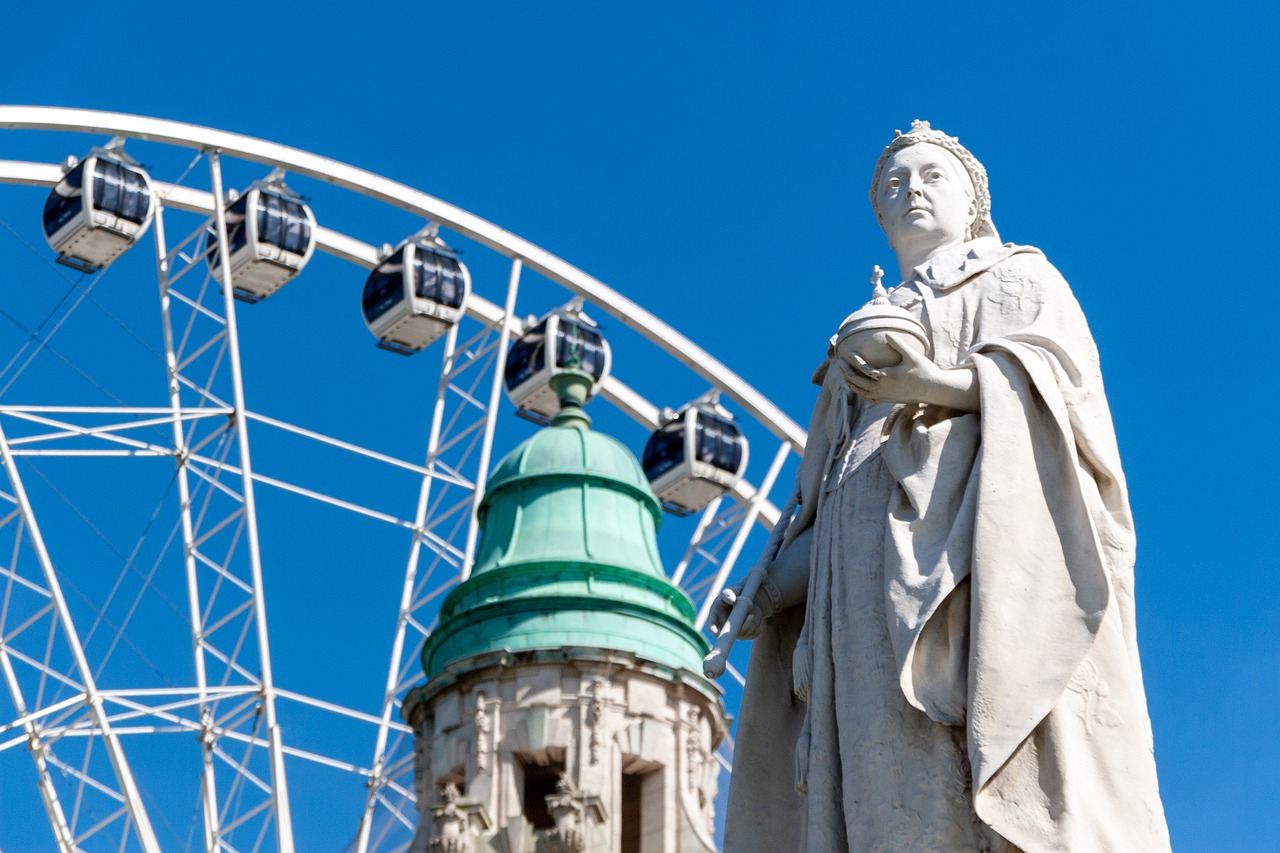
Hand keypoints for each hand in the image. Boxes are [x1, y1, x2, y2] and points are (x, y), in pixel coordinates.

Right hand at [709, 582, 764, 640]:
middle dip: (742, 626)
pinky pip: (751, 635)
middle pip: (729, 633)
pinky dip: (756, 629)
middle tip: (751, 616)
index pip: (711, 625)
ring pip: (742, 634)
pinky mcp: (745, 634)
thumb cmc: (737, 593)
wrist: (749, 598)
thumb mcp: (732, 591)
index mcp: (716, 614)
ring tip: (752, 615)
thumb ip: (729, 593)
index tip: (716, 633)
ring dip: (750, 625)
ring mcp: (734, 631)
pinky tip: (756, 623)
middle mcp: (724, 625)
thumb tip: (731, 599)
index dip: (712, 629)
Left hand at [840, 334, 978, 411]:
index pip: (865, 370)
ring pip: (862, 393)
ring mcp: (884, 396)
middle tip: (840, 364)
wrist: (933, 390)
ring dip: (851, 384)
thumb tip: (887, 333)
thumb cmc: (924, 370)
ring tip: (845, 375)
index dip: (855, 361)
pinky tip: (858, 388)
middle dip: (847, 374)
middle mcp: (883, 389)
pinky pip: (869, 399)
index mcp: (886, 378)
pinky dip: (861, 393)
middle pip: (858, 383)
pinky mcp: (888, 400)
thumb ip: (899, 344)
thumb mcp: (912, 355)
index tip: (849, 353)